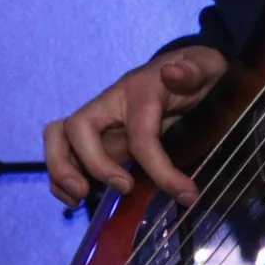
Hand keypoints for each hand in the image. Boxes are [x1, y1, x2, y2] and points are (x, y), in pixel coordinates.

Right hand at [43, 45, 228, 207]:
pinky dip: (62, 179)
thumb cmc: (195, 72)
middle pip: (73, 127)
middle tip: (116, 189)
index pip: (139, 133)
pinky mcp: (96, 139)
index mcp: (138, 91)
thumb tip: (173, 72)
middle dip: (85, 163)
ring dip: (62, 173)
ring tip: (81, 198)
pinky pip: (65, 155)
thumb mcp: (205, 65)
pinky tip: (78, 198)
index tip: (184, 192)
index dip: (158, 167)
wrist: (185, 68)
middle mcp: (110, 105)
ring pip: (59, 140)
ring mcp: (99, 122)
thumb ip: (194, 69)